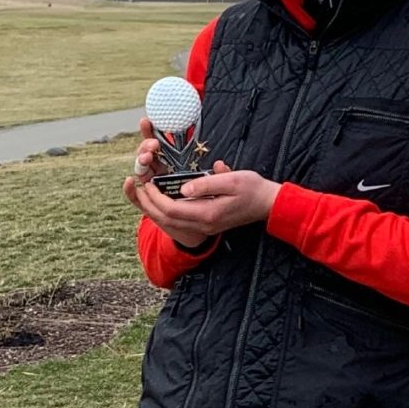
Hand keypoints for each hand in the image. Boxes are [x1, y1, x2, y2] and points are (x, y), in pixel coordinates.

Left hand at [124, 156, 279, 248]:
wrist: (268, 204)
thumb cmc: (253, 188)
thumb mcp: (232, 180)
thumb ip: (206, 183)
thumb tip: (183, 186)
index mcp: (208, 214)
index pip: (172, 209)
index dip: (156, 197)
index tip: (148, 182)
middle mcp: (204, 224)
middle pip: (167, 220)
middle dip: (149, 205)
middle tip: (140, 187)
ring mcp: (205, 227)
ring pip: (171, 224)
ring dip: (155, 210)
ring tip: (145, 194)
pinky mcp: (207, 225)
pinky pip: (179, 223)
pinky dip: (166, 213)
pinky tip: (161, 201)